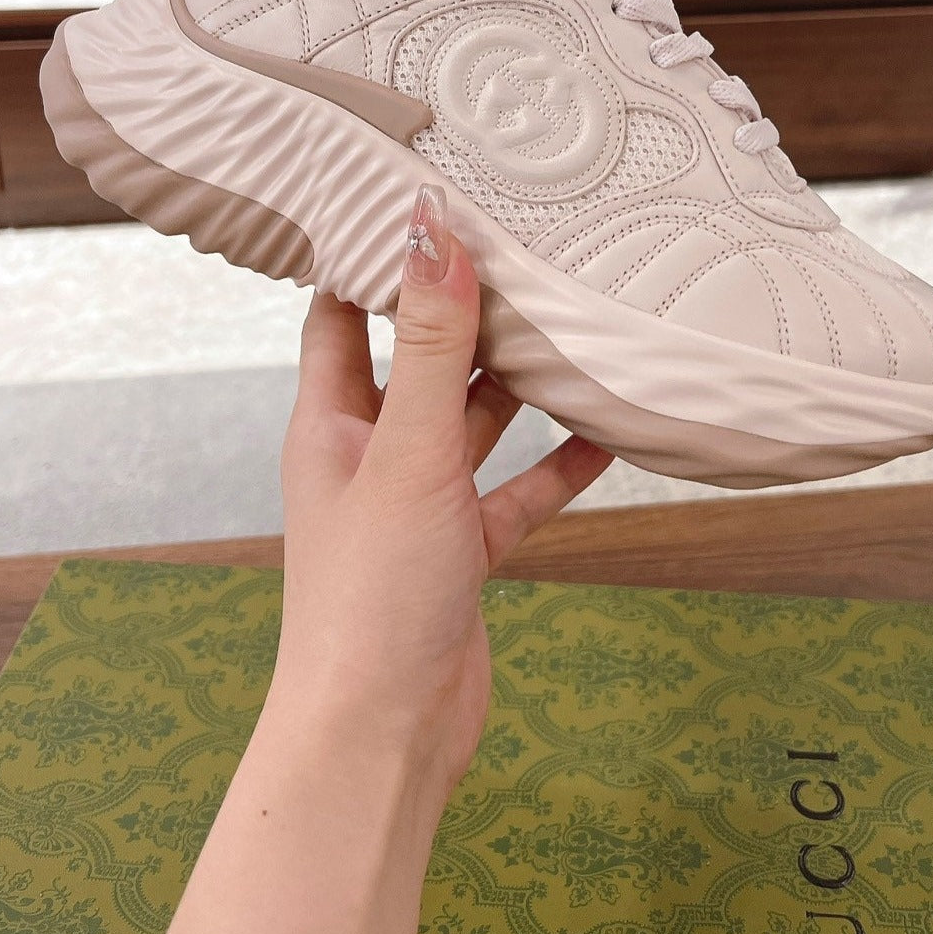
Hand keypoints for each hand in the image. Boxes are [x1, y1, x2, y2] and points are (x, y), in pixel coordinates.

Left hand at [271, 182, 612, 793]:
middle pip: (416, 360)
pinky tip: (602, 436)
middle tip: (517, 251)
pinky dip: (552, 466)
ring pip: (471, 424)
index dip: (369, 258)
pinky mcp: (461, 549)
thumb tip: (431, 231)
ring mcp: (417, 502)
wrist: (384, 733)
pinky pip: (513, 492)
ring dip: (514, 386)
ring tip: (568, 328)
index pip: (340, 314)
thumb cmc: (370, 596)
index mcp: (330, 423)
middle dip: (461, 312)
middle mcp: (369, 453)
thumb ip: (432, 346)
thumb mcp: (410, 452)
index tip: (416, 201)